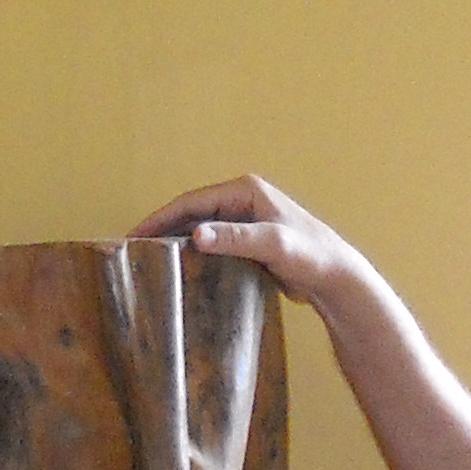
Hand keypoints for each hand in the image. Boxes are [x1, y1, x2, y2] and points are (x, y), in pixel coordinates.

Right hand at [130, 174, 361, 314]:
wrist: (336, 278)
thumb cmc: (311, 256)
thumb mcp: (273, 244)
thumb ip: (236, 238)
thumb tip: (196, 235)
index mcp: (245, 191)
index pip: (192, 201)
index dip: (161, 217)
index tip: (135, 235)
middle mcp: (242, 200)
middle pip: (192, 212)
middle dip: (163, 228)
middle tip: (133, 249)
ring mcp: (245, 220)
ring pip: (201, 228)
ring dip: (176, 241)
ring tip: (148, 259)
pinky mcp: (248, 241)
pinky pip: (213, 243)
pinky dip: (194, 253)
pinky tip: (178, 268)